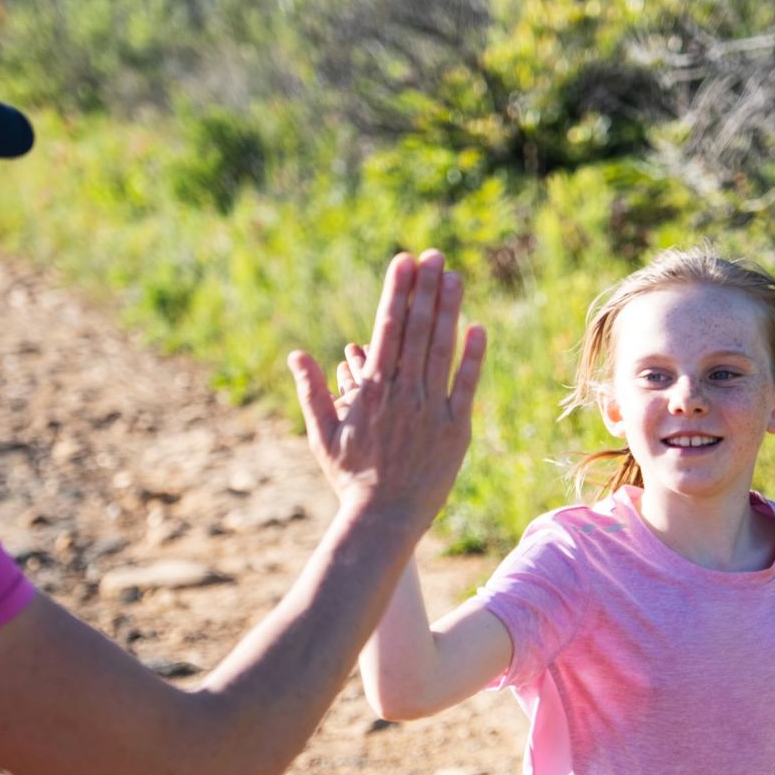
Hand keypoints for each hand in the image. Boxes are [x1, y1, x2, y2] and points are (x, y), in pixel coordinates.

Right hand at [287, 250, 485, 527]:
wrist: (383, 519)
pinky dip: (473, 357)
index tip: (403, 261)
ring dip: (448, 310)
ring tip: (454, 276)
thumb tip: (296, 355)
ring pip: (441, 351)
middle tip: (434, 254)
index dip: (396, 292)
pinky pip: (466, 386)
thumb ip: (312, 392)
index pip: (386, 329)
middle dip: (424, 289)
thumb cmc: (350, 479)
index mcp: (371, 390)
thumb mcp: (322, 435)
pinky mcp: (456, 429)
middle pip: (416, 331)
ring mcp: (430, 410)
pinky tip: (478, 327)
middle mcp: (402, 393)